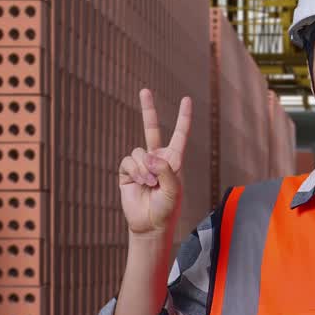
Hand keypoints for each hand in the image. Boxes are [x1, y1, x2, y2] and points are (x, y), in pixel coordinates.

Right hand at [119, 88, 191, 236]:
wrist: (150, 225)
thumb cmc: (167, 208)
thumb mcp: (173, 189)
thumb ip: (165, 170)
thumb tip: (149, 156)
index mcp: (174, 160)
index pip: (180, 134)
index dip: (183, 118)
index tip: (186, 99)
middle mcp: (157, 158)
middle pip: (151, 128)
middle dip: (148, 109)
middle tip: (144, 90)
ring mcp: (141, 164)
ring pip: (139, 152)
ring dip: (145, 168)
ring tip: (150, 183)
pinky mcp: (127, 172)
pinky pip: (129, 161)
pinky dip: (136, 171)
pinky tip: (141, 183)